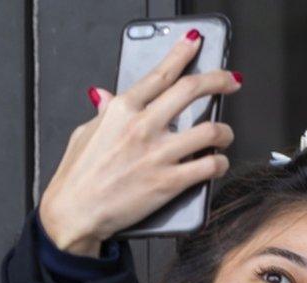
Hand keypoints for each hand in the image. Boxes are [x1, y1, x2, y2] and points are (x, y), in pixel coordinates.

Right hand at [38, 29, 241, 256]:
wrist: (75, 213)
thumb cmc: (78, 176)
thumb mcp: (86, 133)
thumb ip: (105, 113)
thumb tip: (107, 96)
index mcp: (122, 110)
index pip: (160, 73)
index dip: (182, 53)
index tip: (196, 43)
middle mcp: (143, 127)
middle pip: (191, 89)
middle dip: (219, 80)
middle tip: (231, 81)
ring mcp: (158, 154)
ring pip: (210, 130)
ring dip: (225, 131)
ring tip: (224, 134)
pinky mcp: (170, 182)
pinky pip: (210, 166)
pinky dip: (220, 163)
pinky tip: (217, 163)